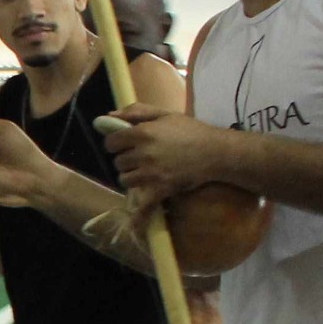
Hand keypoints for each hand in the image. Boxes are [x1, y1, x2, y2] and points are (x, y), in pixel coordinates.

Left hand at [100, 104, 233, 205]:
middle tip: (140, 157)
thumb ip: (136, 112)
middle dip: (126, 159)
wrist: (216, 152)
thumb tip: (107, 116)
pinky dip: (139, 207)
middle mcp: (143, 153)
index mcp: (142, 133)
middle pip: (118, 162)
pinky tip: (138, 212)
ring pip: (125, 179)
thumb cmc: (191, 130)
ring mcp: (151, 173)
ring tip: (145, 171)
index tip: (125, 144)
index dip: (116, 143)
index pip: (111, 143)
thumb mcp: (164, 114)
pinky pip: (142, 202)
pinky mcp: (161, 189)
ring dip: (132, 176)